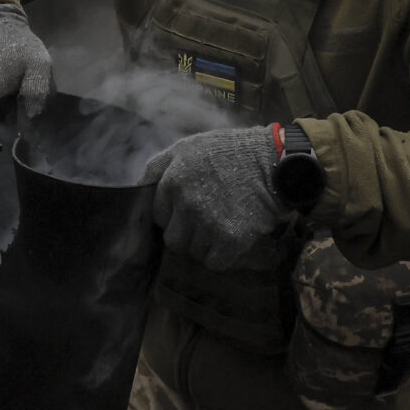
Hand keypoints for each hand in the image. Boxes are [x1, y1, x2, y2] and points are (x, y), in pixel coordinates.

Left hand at [145, 128, 292, 270]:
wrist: (273, 161)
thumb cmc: (230, 152)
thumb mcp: (188, 147)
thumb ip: (158, 166)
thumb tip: (136, 188)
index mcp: (173, 181)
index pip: (158, 216)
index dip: (174, 214)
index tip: (189, 208)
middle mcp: (187, 203)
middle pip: (173, 239)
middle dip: (186, 234)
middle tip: (205, 221)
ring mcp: (208, 223)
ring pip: (192, 253)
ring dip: (205, 245)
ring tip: (222, 224)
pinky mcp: (230, 239)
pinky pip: (214, 263)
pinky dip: (223, 256)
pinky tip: (231, 237)